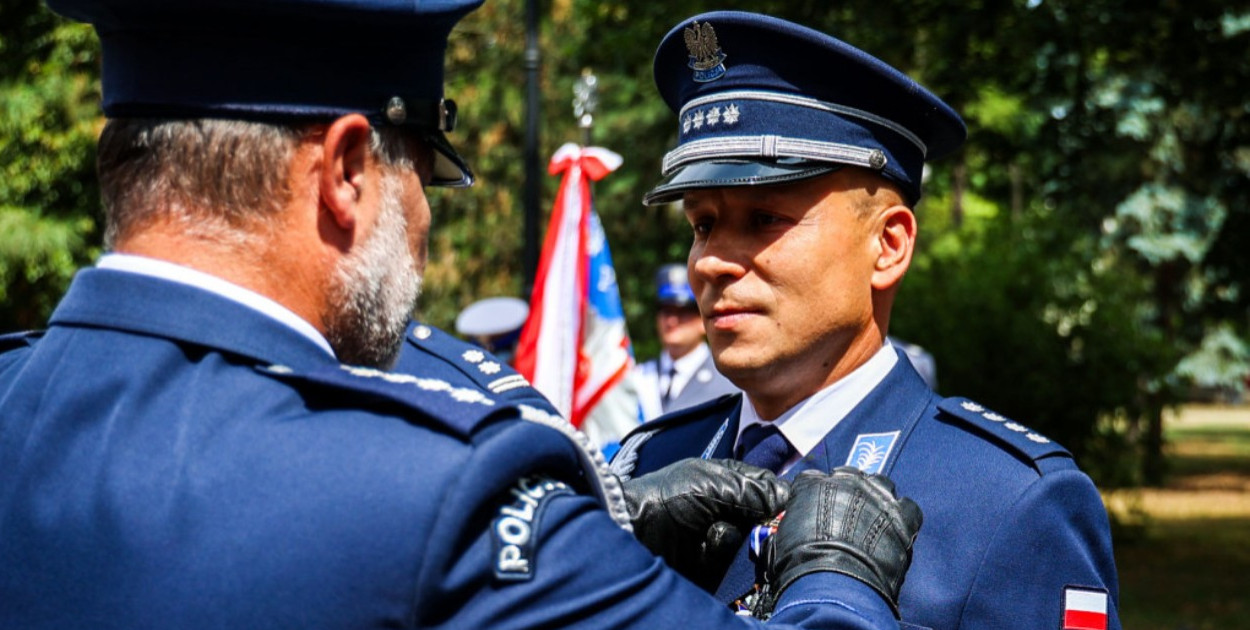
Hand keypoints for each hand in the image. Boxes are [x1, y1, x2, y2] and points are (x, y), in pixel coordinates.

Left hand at [623, 458, 788, 590]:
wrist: (634, 530)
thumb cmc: (671, 497)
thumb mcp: (716, 484)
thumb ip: (756, 492)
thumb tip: (788, 497)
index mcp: (730, 480)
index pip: (769, 487)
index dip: (779, 497)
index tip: (784, 506)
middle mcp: (729, 507)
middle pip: (766, 519)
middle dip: (758, 522)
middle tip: (747, 522)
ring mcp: (722, 535)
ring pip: (752, 542)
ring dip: (733, 538)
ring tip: (710, 533)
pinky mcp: (715, 563)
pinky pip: (734, 563)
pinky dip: (719, 554)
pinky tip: (702, 548)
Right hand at [767, 467, 921, 616]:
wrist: (833, 584)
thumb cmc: (799, 565)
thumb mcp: (781, 540)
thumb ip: (791, 525)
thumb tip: (792, 532)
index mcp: (812, 484)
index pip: (811, 479)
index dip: (814, 495)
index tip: (815, 509)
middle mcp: (846, 481)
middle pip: (849, 476)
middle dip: (847, 492)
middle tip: (847, 515)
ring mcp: (877, 495)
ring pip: (881, 485)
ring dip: (877, 498)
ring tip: (874, 520)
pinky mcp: (902, 516)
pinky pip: (908, 507)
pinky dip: (902, 517)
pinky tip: (896, 531)